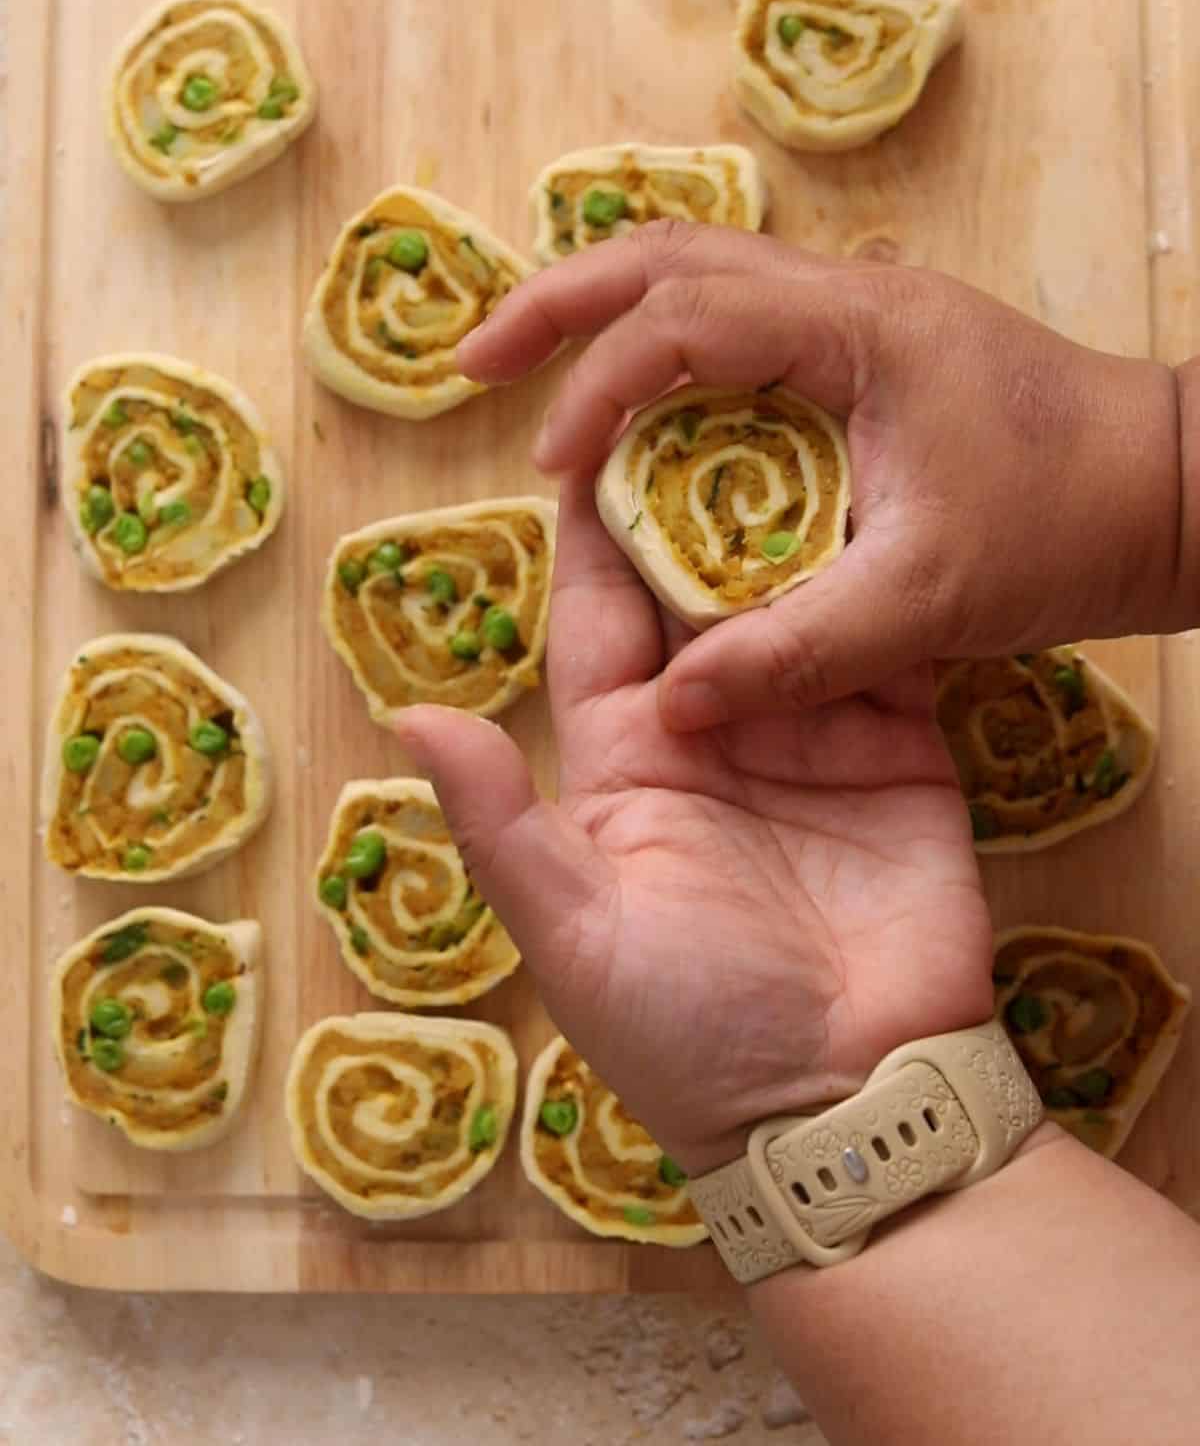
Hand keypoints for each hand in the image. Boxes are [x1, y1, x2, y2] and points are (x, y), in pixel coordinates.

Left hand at [396, 475, 993, 1174]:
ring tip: (800, 419)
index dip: (590, 530)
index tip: (588, 429)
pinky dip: (882, 580)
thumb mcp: (576, 933)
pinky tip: (883, 505)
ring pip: (793, 597)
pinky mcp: (898, 746)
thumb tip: (407, 717)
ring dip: (796, 522)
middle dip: (701, 497)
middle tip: (709, 387)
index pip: (598, 616)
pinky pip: (885, 642)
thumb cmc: (692, 1032)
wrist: (851, 1106)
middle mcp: (711, 725)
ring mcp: (809, 730)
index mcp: (622, 756)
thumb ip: (500, 824)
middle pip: (699, 586)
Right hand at [455, 222, 1182, 729]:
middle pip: (666, 251)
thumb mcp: (928, 603)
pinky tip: (643, 412)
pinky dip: (668, 350)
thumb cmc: (1070, 530)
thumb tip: (674, 704)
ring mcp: (859, 311)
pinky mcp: (870, 345)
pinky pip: (740, 318)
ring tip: (529, 371)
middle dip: (558, 302)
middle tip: (474, 359)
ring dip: (607, 313)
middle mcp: (845, 295)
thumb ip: (797, 652)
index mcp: (853, 329)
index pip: (681, 320)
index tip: (551, 468)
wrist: (1179, 490)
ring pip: (700, 268)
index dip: (595, 387)